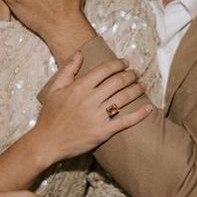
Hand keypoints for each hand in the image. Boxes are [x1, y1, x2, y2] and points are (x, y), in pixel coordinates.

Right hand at [33, 51, 152, 161]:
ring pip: (123, 98)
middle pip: (117, 82)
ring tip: (143, 86)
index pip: (104, 70)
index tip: (126, 63)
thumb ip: (68, 70)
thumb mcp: (54, 90)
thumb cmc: (49, 116)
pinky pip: (125, 121)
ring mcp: (98, 116)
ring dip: (137, 90)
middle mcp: (90, 99)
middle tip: (136, 74)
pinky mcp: (103, 132)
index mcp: (79, 87)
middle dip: (130, 75)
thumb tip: (79, 53)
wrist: (47, 143)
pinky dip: (139, 114)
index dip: (118, 64)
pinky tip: (149, 108)